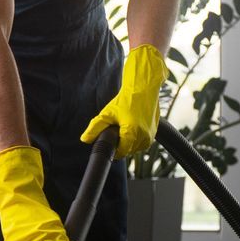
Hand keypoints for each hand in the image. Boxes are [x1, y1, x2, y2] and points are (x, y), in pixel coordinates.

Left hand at [81, 43, 166, 157]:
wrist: (143, 88)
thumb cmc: (126, 99)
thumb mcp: (107, 113)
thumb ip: (95, 127)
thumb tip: (85, 139)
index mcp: (132, 133)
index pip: (121, 152)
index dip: (114, 148)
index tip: (110, 141)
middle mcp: (143, 136)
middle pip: (128, 150)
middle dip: (121, 144)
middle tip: (117, 130)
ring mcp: (150, 135)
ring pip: (137, 147)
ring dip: (130, 142)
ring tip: (125, 127)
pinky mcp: (154, 132)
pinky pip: (144, 142)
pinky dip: (137, 138)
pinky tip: (132, 128)